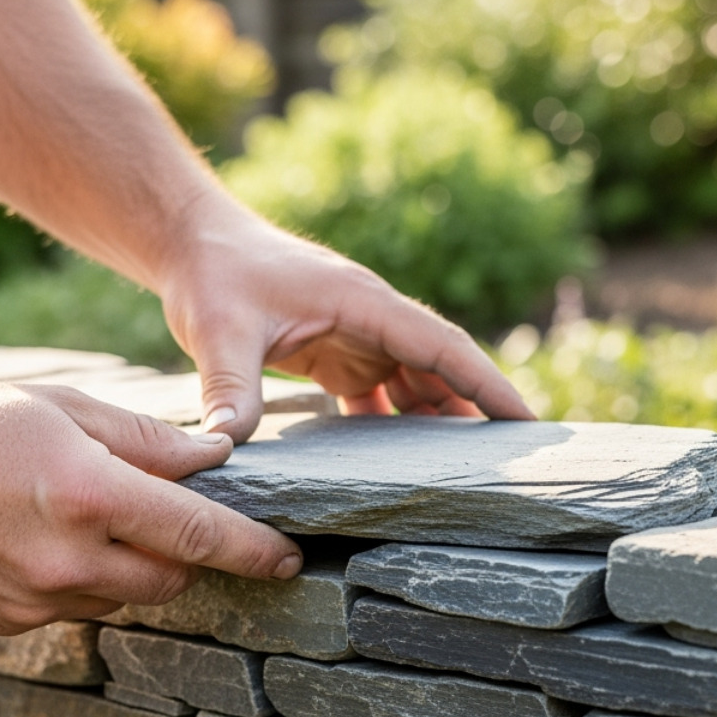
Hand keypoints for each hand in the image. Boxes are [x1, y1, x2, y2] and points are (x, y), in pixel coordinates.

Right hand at [0, 381, 302, 634]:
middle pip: (171, 578)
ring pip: (124, 599)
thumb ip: (148, 441)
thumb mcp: (66, 406)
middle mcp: (68, 560)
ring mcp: (34, 600)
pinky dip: (82, 583)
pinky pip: (74, 611)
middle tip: (169, 515)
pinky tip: (44, 541)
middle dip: (185, 553)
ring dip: (131, 569)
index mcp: (91, 496)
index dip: (255, 551)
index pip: (200, 536)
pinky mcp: (6, 622)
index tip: (290, 560)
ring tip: (90, 518)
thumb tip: (213, 461)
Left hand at [156, 208, 535, 442]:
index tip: (525, 419)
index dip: (486, 383)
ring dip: (439, 420)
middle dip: (476, 410)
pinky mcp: (336, 352)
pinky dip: (398, 423)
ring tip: (467, 472)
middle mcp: (372, 318)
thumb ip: (230, 388)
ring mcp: (357, 335)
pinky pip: (382, 392)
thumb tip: (226, 447)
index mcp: (364, 303)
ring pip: (416, 382)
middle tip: (511, 462)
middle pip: (440, 368)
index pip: (442, 346)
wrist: (192, 244)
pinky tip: (403, 464)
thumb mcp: (220, 332)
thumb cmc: (214, 274)